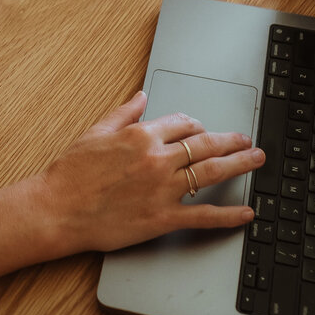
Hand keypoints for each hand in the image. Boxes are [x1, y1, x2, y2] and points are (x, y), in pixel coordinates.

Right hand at [40, 91, 263, 253]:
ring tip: (256, 160)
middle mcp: (157, 159)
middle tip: (248, 141)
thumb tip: (141, 95)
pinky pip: (203, 215)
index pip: (183, 124)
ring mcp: (162, 189)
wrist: (57, 208)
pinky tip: (245, 212)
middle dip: (232, 141)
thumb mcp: (95, 132)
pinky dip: (228, 215)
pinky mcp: (162, 218)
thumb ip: (123, 113)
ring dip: (240, 164)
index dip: (199, 126)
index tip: (206, 131)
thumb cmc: (71, 173)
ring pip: (211, 172)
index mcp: (140, 135)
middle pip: (205, 145)